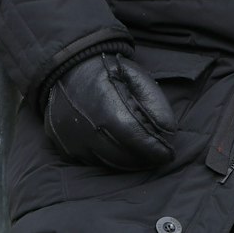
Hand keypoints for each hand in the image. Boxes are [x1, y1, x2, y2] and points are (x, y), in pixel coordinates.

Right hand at [43, 51, 175, 172]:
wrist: (65, 70)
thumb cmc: (106, 72)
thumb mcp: (134, 75)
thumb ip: (154, 102)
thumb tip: (168, 131)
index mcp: (103, 105)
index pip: (134, 137)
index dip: (154, 149)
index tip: (168, 155)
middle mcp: (84, 127)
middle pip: (122, 155)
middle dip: (144, 159)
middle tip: (158, 156)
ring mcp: (71, 140)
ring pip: (107, 163)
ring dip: (128, 162)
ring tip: (143, 155)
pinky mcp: (65, 148)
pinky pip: (92, 163)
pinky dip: (109, 161)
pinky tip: (121, 152)